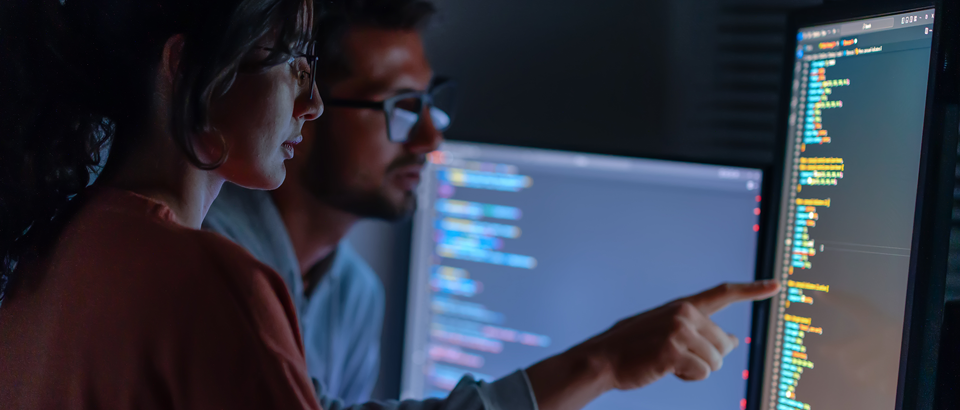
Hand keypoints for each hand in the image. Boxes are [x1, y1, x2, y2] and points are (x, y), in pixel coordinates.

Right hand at [527, 280, 779, 409]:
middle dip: (706, 359)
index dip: (752, 290)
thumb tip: (734, 341)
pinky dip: (687, 378)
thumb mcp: (669, 335)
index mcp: (682, 306)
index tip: (775, 285)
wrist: (602, 359)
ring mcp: (679, 330)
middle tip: (676, 358)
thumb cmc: (635, 350)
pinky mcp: (673, 349)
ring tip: (667, 363)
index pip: (722, 293)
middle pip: (723, 345)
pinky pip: (701, 373)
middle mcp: (684, 313)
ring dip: (695, 370)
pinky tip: (665, 370)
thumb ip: (700, 333)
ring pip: (715, 362)